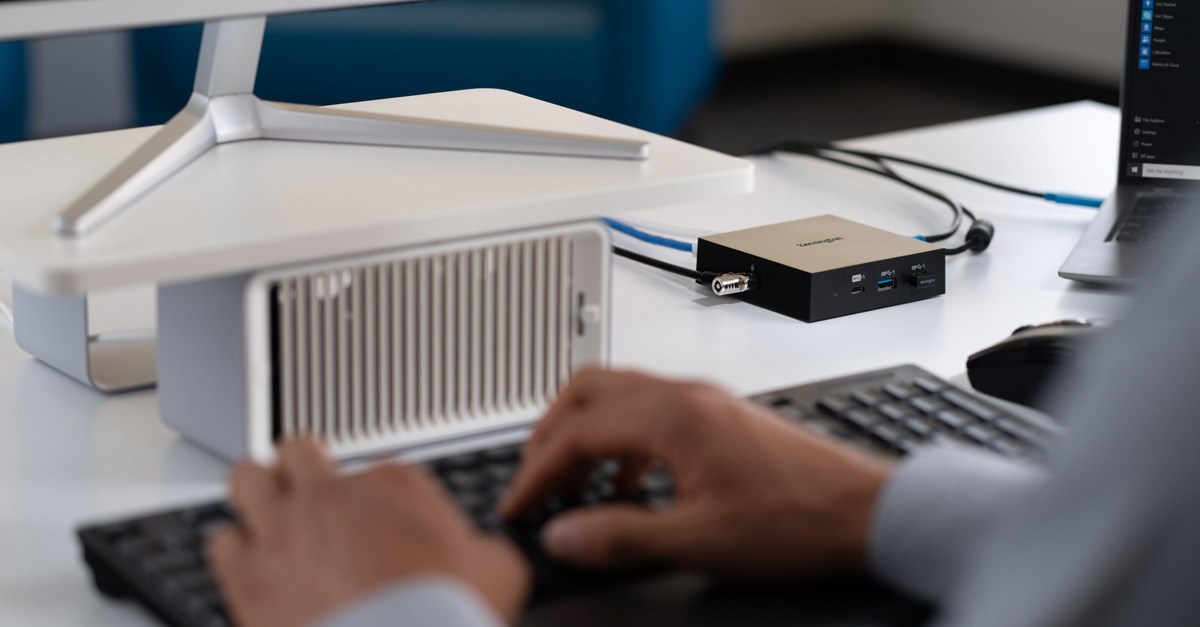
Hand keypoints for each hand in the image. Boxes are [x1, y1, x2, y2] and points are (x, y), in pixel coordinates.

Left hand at [207, 439, 528, 626]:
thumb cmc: (446, 613)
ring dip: (257, 492)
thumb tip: (483, 555)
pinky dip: (234, 549)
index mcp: (393, 483)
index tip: (388, 523)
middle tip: (313, 491)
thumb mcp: (498, 569)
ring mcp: (283, 530)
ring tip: (268, 512)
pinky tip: (247, 563)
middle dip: (305, 468)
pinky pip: (220, 541)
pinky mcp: (247, 574)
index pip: (380, 470)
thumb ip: (484, 549)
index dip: (383, 499)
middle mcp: (332, 495)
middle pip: (301, 452)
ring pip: (247, 478)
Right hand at [500, 368, 892, 579]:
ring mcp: (703, 402)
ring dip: (586, 438)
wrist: (865, 511)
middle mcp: (685, 397)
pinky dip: (621, 446)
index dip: (537, 470)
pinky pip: (649, 416)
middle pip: (589, 391)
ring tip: (574, 489)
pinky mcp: (718, 417)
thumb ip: (622, 537)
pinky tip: (627, 489)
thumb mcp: (701, 541)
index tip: (518, 504)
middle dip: (551, 435)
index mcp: (674, 417)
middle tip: (535, 481)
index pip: (578, 430)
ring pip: (618, 399)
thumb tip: (563, 536)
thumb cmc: (799, 519)